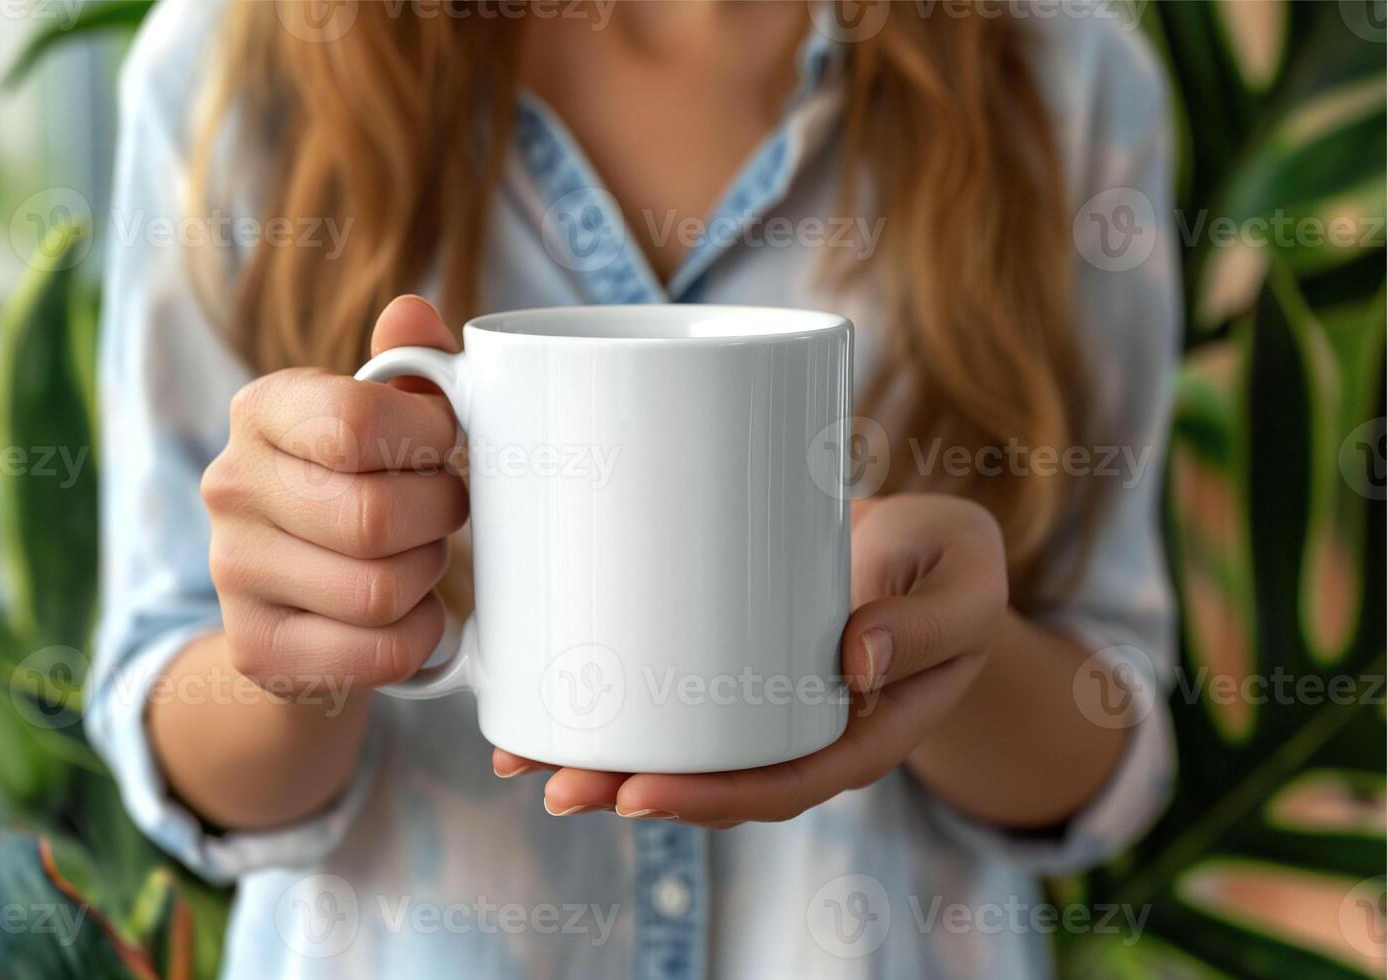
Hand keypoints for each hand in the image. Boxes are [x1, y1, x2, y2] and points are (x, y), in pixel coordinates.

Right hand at [201, 296, 466, 695]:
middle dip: (437, 517)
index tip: (439, 446)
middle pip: (375, 518)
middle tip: (441, 512)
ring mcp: (232, 572)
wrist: (299, 597)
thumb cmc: (361, 484)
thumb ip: (409, 365)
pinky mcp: (256, 648)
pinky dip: (417, 635)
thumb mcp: (383, 417)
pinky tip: (407, 612)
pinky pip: (379, 651)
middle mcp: (230, 485)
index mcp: (261, 410)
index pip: (357, 422)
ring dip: (427, 577)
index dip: (429, 440)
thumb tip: (411, 314)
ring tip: (418, 559)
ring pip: (381, 590)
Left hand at [493, 494, 1008, 826]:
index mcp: (866, 733)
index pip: (787, 785)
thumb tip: (857, 664)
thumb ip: (929, 625)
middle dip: (634, 790)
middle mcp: (805, 733)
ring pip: (684, 752)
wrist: (927, 547)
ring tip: (525, 760)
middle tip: (559, 784)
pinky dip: (616, 707)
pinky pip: (675, 702)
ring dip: (607, 762)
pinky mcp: (733, 667)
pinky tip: (551, 702)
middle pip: (716, 782)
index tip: (641, 793)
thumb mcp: (966, 587)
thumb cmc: (950, 566)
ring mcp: (764, 705)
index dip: (712, 798)